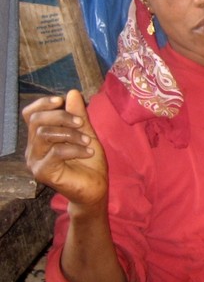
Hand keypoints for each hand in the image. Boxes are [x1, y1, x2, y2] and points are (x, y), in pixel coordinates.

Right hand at [22, 90, 107, 208]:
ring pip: (44, 134)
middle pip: (36, 120)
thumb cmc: (89, 162)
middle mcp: (33, 148)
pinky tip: (88, 152)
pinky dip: (75, 148)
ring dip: (71, 134)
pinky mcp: (42, 172)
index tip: (61, 100)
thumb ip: (78, 115)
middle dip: (61, 117)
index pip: (30, 114)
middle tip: (81, 123)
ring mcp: (35, 161)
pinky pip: (55, 151)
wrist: (95, 188)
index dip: (43, 104)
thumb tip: (71, 92)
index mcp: (40, 137)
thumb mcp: (86, 133)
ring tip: (88, 141)